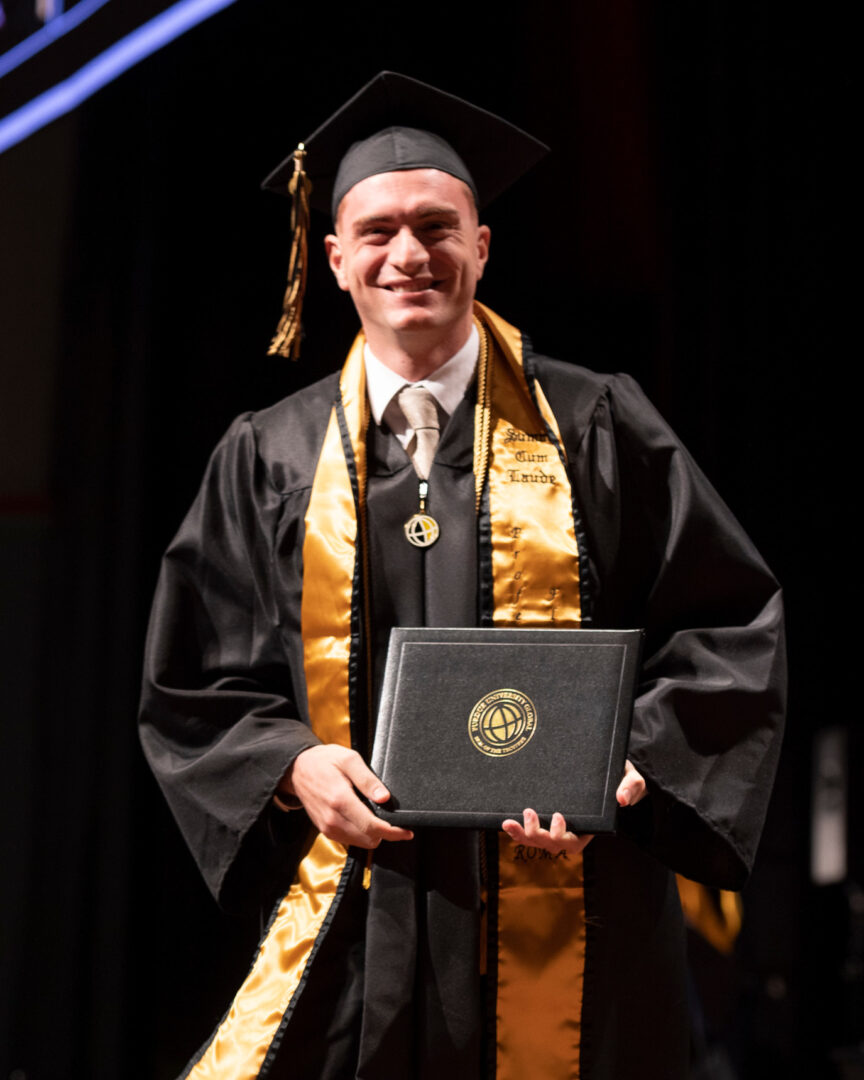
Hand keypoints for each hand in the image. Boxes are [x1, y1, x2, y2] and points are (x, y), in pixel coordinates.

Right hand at [280, 744, 413, 848]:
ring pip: (360, 843)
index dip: (393, 832)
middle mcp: (332, 819)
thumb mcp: (349, 759)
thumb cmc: (324, 761)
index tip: (407, 831)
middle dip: (385, 833)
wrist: (297, 769)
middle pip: (368, 839)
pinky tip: (364, 819)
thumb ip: (368, 780)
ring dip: (373, 834)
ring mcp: (327, 827)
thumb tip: (385, 798)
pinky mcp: (324, 830)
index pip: (372, 827)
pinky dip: (361, 834)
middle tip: (394, 820)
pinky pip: (349, 840)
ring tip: (379, 817)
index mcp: (340, 800)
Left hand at [500, 760, 646, 854]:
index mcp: (591, 827)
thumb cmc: (622, 777)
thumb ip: (631, 787)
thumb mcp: (632, 779)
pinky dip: (517, 829)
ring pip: (536, 841)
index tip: (559, 816)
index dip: (563, 836)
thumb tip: (622, 799)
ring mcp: (556, 825)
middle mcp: (571, 830)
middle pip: (551, 845)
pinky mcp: (544, 815)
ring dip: (521, 835)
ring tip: (507, 822)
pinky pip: (528, 829)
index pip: (575, 843)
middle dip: (537, 835)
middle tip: (529, 813)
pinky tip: (505, 821)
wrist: (610, 771)